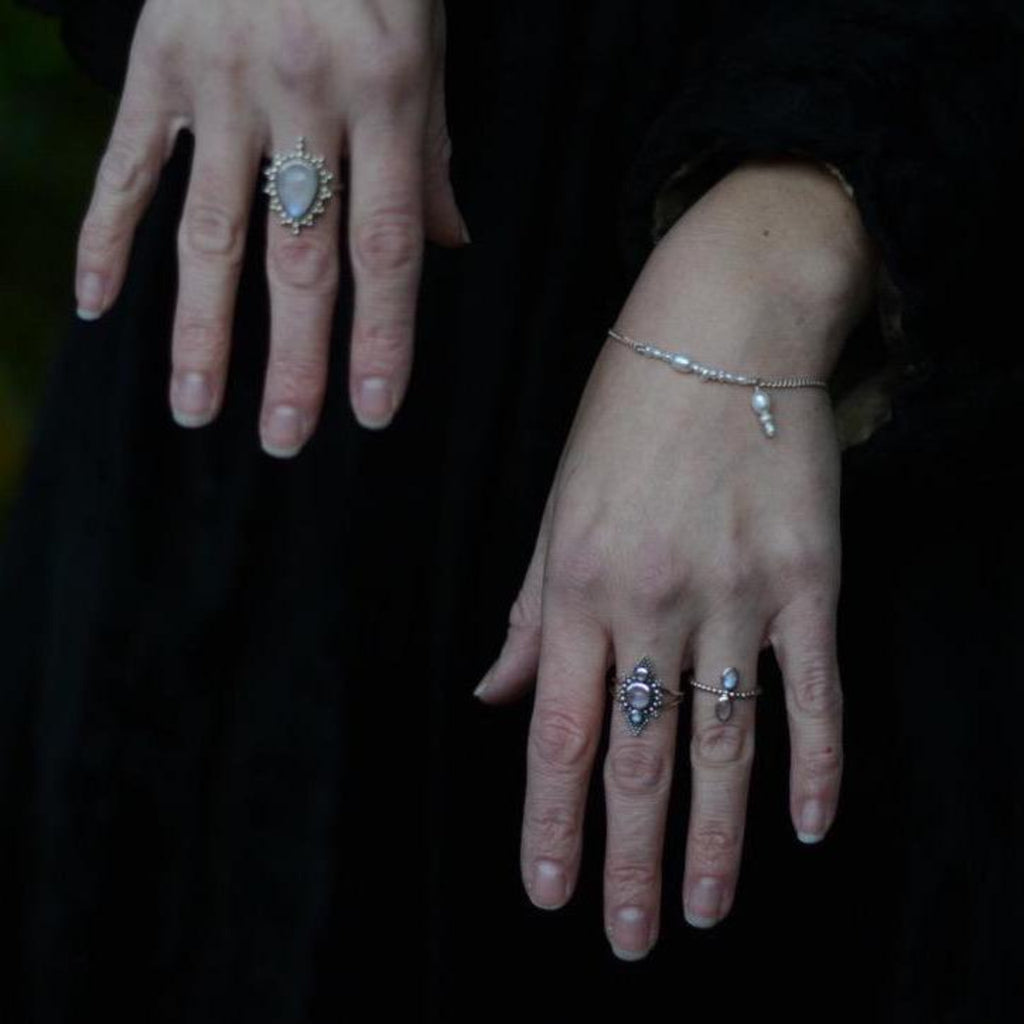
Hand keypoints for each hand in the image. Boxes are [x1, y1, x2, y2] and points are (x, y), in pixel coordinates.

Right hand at [73, 0, 468, 450]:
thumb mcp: (426, 47)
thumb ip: (433, 153)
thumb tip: (447, 248)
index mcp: (387, 99)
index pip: (386, 248)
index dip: (380, 338)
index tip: (372, 413)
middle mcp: (305, 101)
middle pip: (299, 258)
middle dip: (293, 359)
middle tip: (285, 441)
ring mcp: (223, 85)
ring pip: (209, 231)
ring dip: (200, 329)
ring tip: (195, 409)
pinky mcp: (157, 63)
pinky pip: (128, 164)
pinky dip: (105, 232)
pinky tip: (95, 302)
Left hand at [474, 156, 878, 958]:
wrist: (723, 324)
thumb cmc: (625, 412)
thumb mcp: (556, 501)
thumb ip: (530, 608)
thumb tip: (498, 694)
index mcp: (577, 582)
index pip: (557, 731)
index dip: (550, 822)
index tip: (549, 893)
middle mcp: (652, 599)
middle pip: (637, 756)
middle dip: (628, 859)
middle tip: (626, 940)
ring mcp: (736, 591)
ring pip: (723, 741)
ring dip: (716, 838)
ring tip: (707, 912)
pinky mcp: (810, 574)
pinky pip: (814, 687)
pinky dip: (816, 760)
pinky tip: (807, 825)